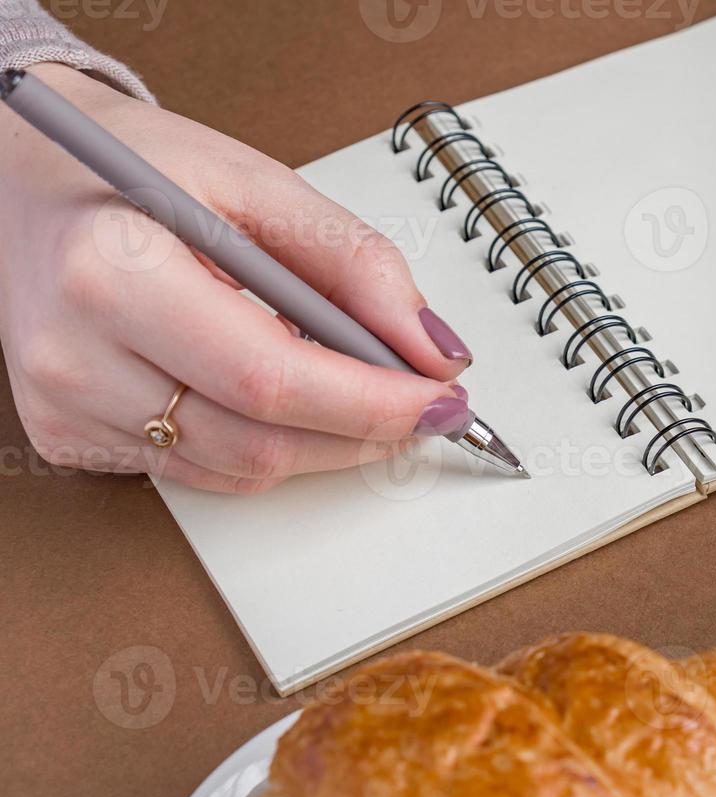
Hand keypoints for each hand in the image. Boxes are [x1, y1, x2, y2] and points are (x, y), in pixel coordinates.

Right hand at [0, 65, 474, 493]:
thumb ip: (356, 264)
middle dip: (363, 432)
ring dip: (323, 443)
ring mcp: (63, 405)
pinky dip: (264, 445)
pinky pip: (202, 473)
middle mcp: (73, 352)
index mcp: (112, 272)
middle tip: (422, 401)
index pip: (270, 379)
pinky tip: (278, 393)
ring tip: (357, 388)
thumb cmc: (138, 169)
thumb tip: (433, 350)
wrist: (26, 176)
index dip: (371, 403)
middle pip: (260, 443)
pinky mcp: (66, 436)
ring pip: (240, 471)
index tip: (440, 399)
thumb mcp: (257, 182)